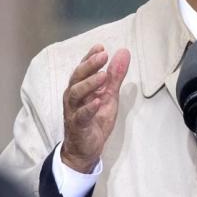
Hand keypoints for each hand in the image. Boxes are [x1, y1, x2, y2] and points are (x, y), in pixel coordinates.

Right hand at [61, 44, 130, 173]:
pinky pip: (81, 115)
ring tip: (103, 75)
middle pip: (77, 77)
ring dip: (89, 83)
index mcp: (80, 87)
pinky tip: (97, 101)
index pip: (83, 68)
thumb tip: (123, 52)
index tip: (101, 47)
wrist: (84, 149)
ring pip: (76, 93)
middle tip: (103, 55)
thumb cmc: (94, 119)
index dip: (90, 57)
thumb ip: (115, 76)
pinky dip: (89, 108)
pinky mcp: (78, 125)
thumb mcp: (109, 95)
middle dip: (90, 65)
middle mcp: (73, 96)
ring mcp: (74, 110)